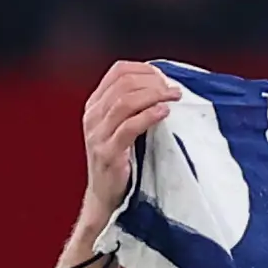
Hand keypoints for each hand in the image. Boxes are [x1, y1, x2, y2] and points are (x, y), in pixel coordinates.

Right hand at [80, 59, 184, 219]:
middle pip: (124, 84)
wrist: (105, 197)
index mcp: (95, 105)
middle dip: (153, 82)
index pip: (118, 71)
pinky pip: (129, 127)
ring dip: (154, 95)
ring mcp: (98, 135)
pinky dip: (149, 116)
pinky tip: (164, 113)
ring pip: (125, 102)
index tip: (164, 76)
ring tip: (173, 98)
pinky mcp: (108, 153)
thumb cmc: (120, 162)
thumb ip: (133, 107)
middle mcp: (93, 116)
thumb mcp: (121, 127)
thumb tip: (163, 86)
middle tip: (174, 89)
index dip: (144, 69)